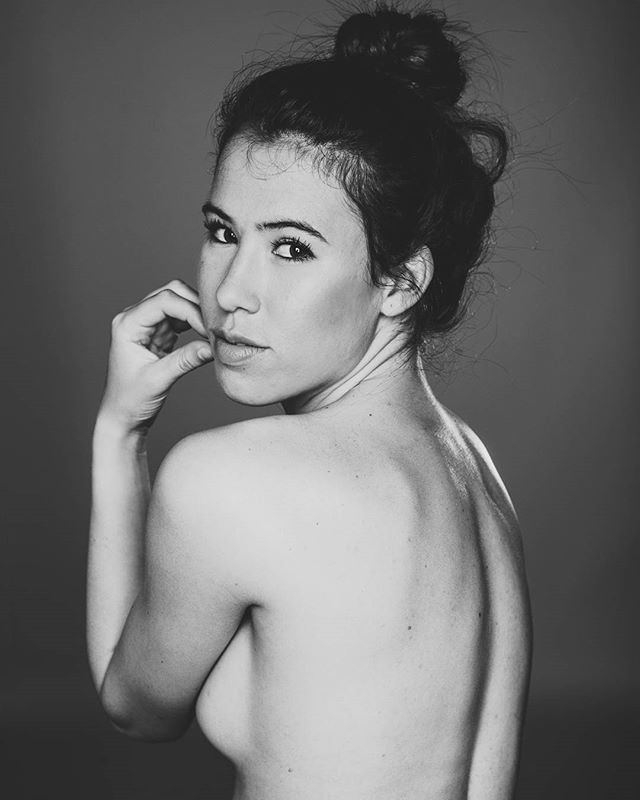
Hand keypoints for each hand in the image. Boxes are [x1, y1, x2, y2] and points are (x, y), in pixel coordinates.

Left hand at [98, 280, 212, 432]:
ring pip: (178, 303)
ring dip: (197, 313)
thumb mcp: (158, 380)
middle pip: (171, 293)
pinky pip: (181, 319)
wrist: (122, 417)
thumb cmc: (130, 401)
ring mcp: (147, 325)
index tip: (209, 330)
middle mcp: (134, 318)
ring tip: (212, 332)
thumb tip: (213, 346)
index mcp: (127, 324)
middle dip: (195, 305)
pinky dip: (195, 324)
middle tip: (214, 326)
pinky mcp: (158, 334)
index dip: (191, 310)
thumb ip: (185, 360)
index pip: (164, 300)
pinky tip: (206, 336)